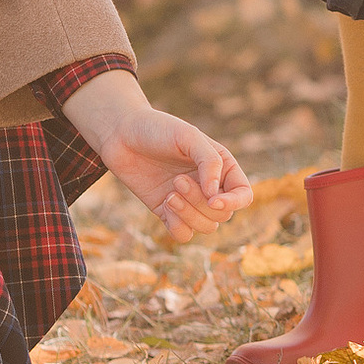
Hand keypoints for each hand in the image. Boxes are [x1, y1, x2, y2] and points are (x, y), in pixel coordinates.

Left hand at [62, 71, 252, 243]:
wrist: (120, 133)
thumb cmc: (157, 129)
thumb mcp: (188, 136)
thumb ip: (209, 162)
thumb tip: (215, 197)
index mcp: (221, 168)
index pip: (243, 196)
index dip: (234, 203)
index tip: (213, 199)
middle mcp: (209, 187)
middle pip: (222, 215)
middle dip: (200, 203)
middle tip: (177, 180)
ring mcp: (189, 201)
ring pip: (205, 227)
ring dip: (188, 214)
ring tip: (169, 193)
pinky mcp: (168, 212)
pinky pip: (184, 234)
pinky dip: (177, 226)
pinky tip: (164, 204)